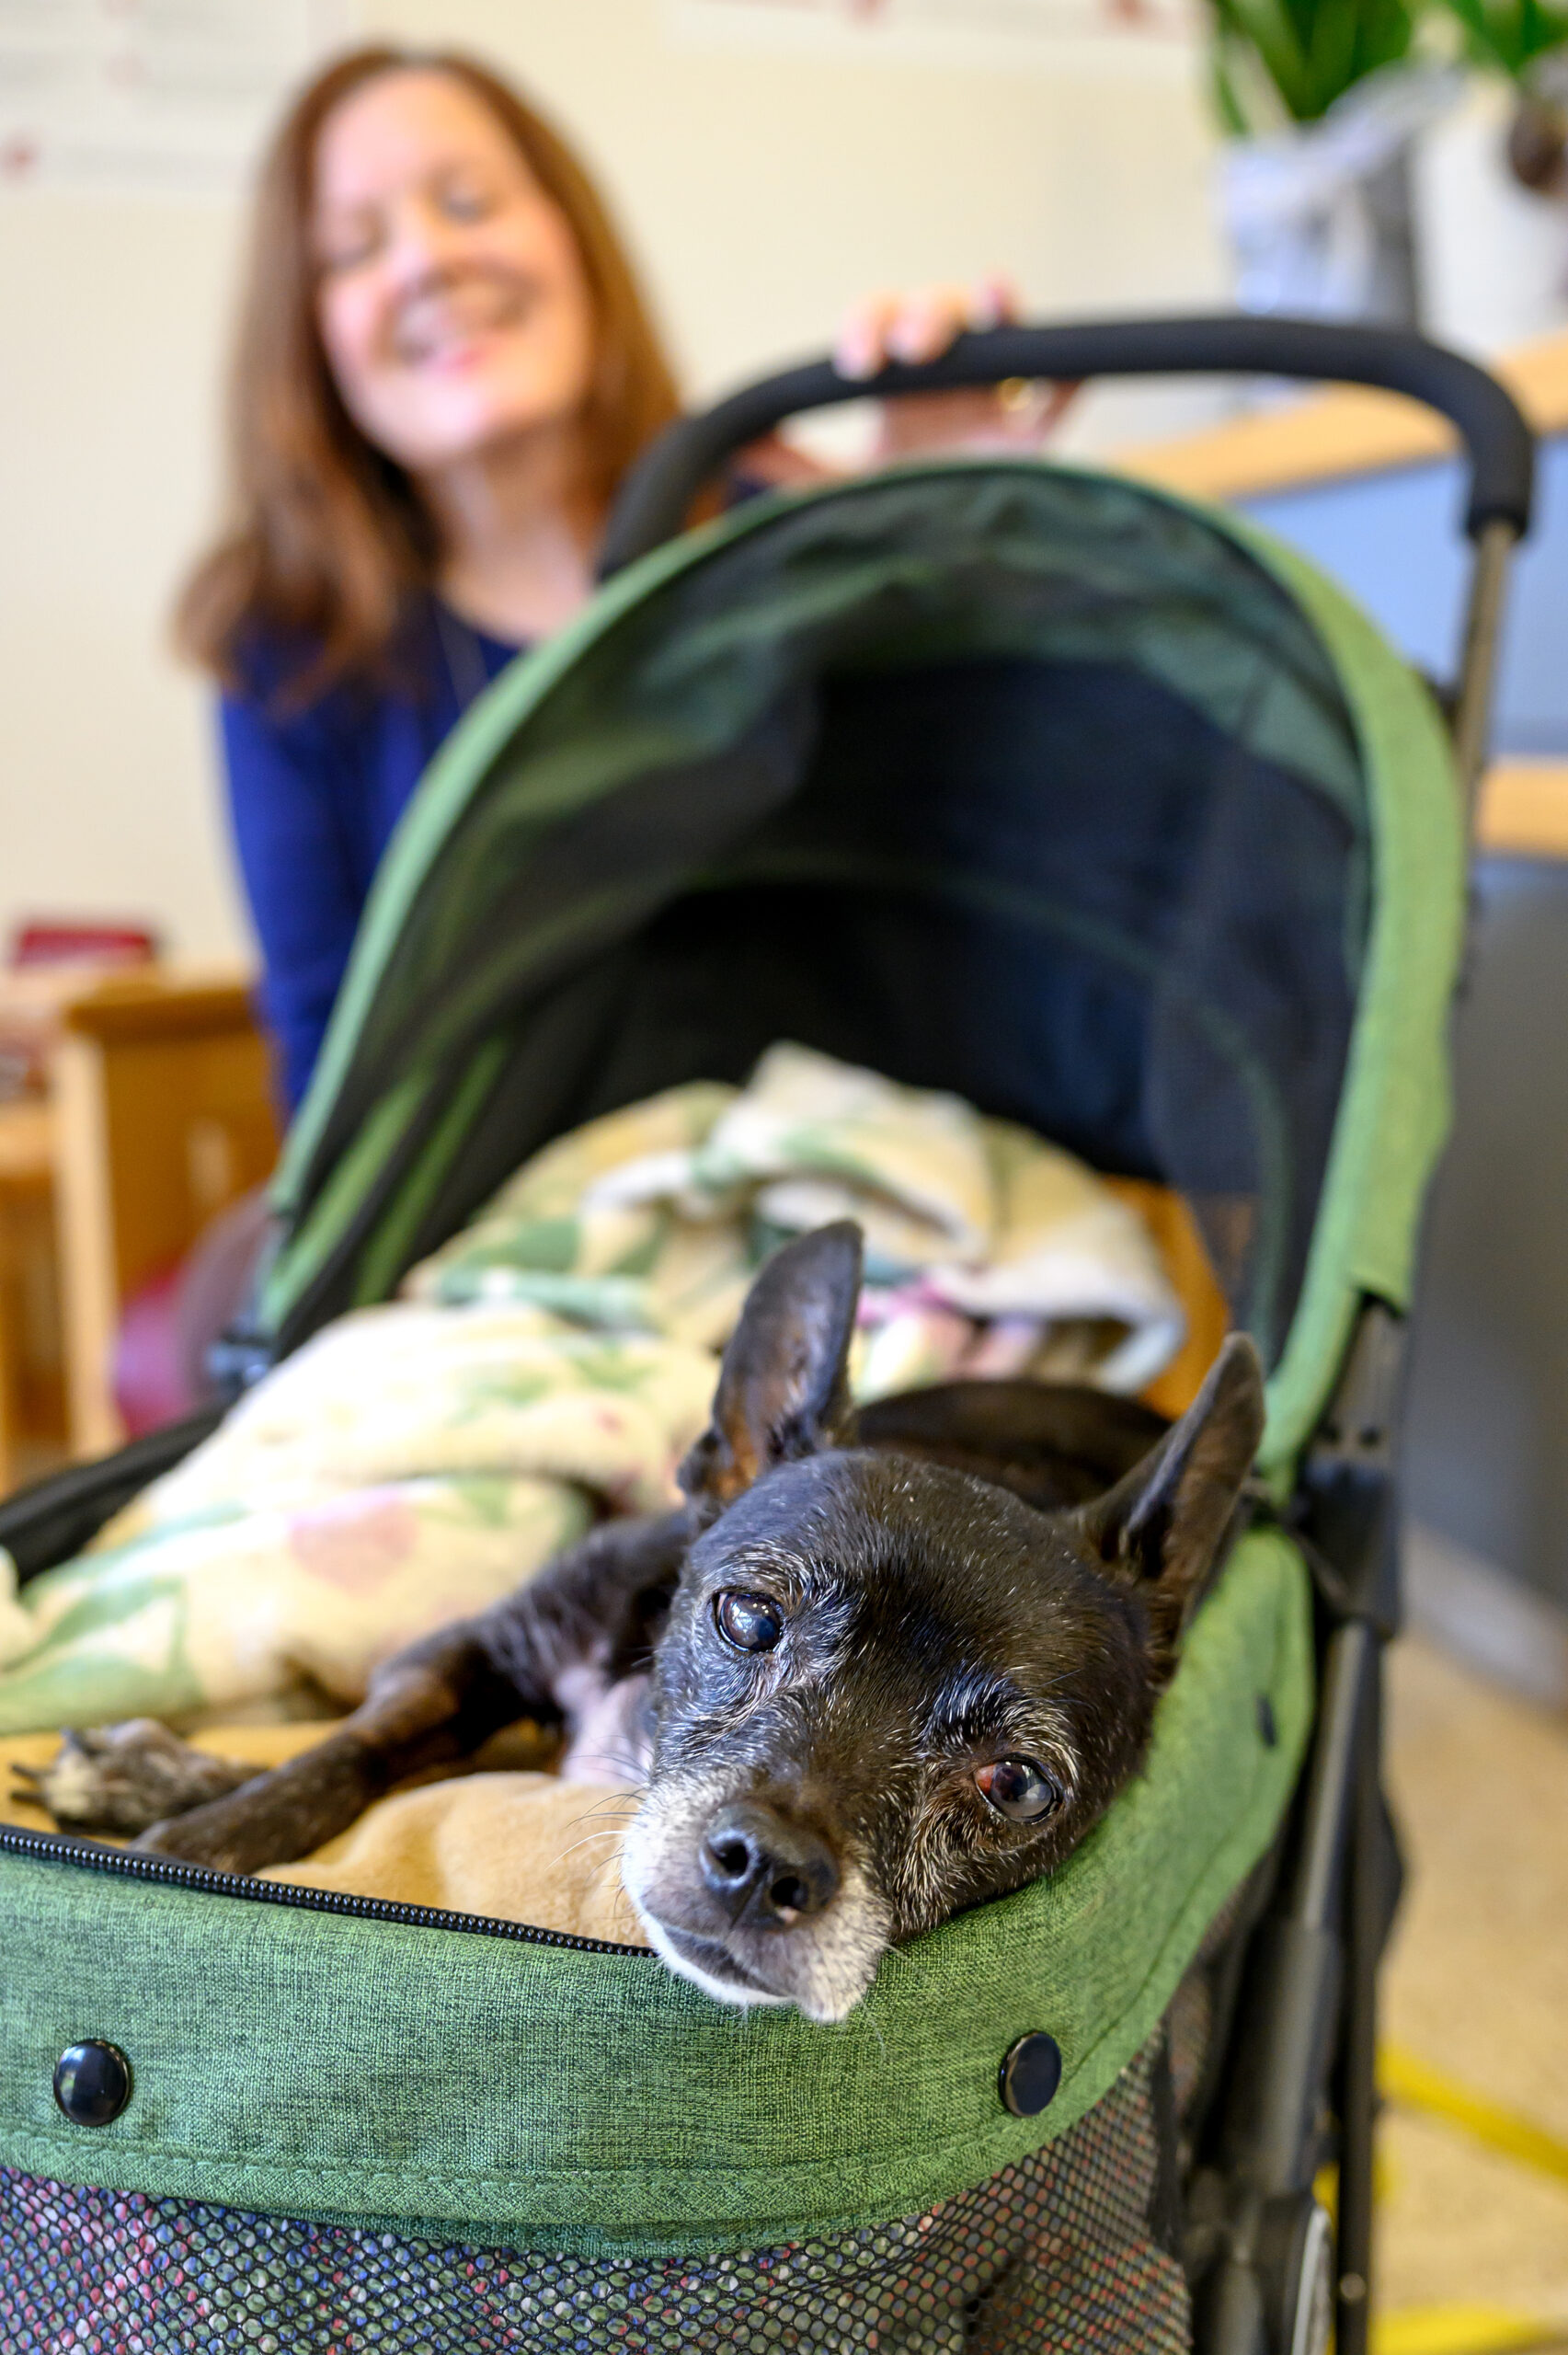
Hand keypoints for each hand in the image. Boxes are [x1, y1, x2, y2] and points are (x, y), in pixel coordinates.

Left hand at [733, 275, 1076, 490]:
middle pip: (940, 313)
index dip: (870, 324)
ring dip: (993, 310)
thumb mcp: (837, 495)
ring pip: (1002, 331)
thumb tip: (733, 441)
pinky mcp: (1037, 440)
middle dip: (926, 316)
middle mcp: (945, 383)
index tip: (857, 363)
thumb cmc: (888, 522)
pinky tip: (1064, 364)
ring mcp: (994, 405)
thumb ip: (791, 468)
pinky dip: (1067, 371)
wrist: (934, 579)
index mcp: (895, 387)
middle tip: (912, 351)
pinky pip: (1060, 390)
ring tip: (988, 304)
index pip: (881, 323)